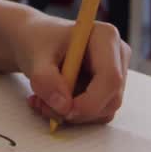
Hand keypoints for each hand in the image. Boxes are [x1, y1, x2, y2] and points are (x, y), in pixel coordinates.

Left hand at [10, 12, 129, 124]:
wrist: (33, 39)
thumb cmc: (37, 40)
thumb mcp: (35, 56)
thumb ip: (46, 79)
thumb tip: (64, 106)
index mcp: (105, 37)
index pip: (111, 78)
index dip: (91, 101)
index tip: (64, 111)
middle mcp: (117, 55)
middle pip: (112, 98)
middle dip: (78, 111)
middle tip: (43, 106)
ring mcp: (116, 73)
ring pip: (104, 110)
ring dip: (72, 114)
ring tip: (41, 101)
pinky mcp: (107, 89)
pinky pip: (97, 112)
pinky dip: (73, 114)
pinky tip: (50, 102)